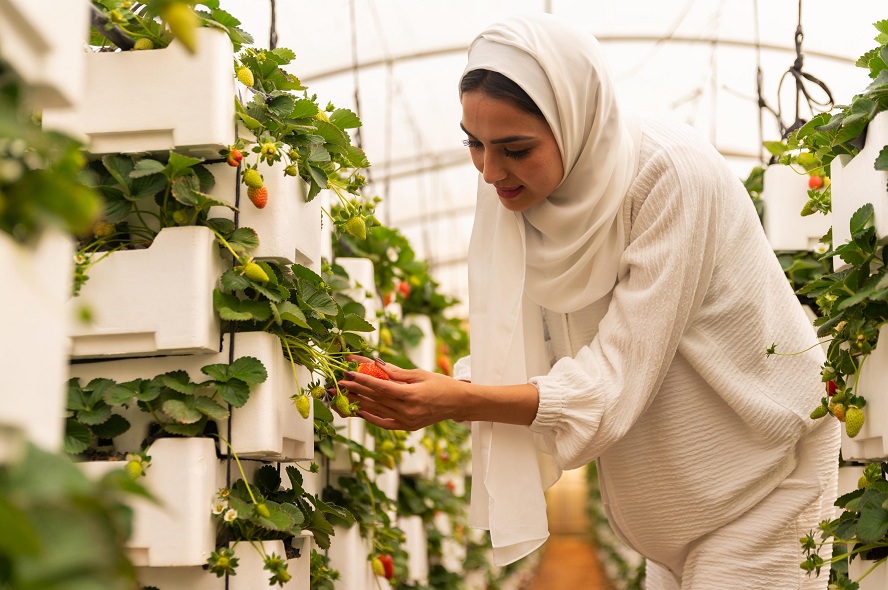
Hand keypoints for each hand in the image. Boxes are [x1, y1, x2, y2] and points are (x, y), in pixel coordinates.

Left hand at [336, 355, 466, 429]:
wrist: (458, 403)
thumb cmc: (442, 385)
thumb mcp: (419, 374)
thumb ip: (395, 372)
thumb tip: (375, 363)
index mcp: (411, 395)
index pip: (380, 387)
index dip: (362, 380)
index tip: (348, 373)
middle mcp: (407, 411)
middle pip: (375, 399)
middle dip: (356, 389)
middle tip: (339, 382)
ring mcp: (407, 421)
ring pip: (377, 411)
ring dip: (359, 402)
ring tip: (344, 395)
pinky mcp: (407, 427)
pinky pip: (384, 423)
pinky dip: (371, 417)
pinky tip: (359, 411)